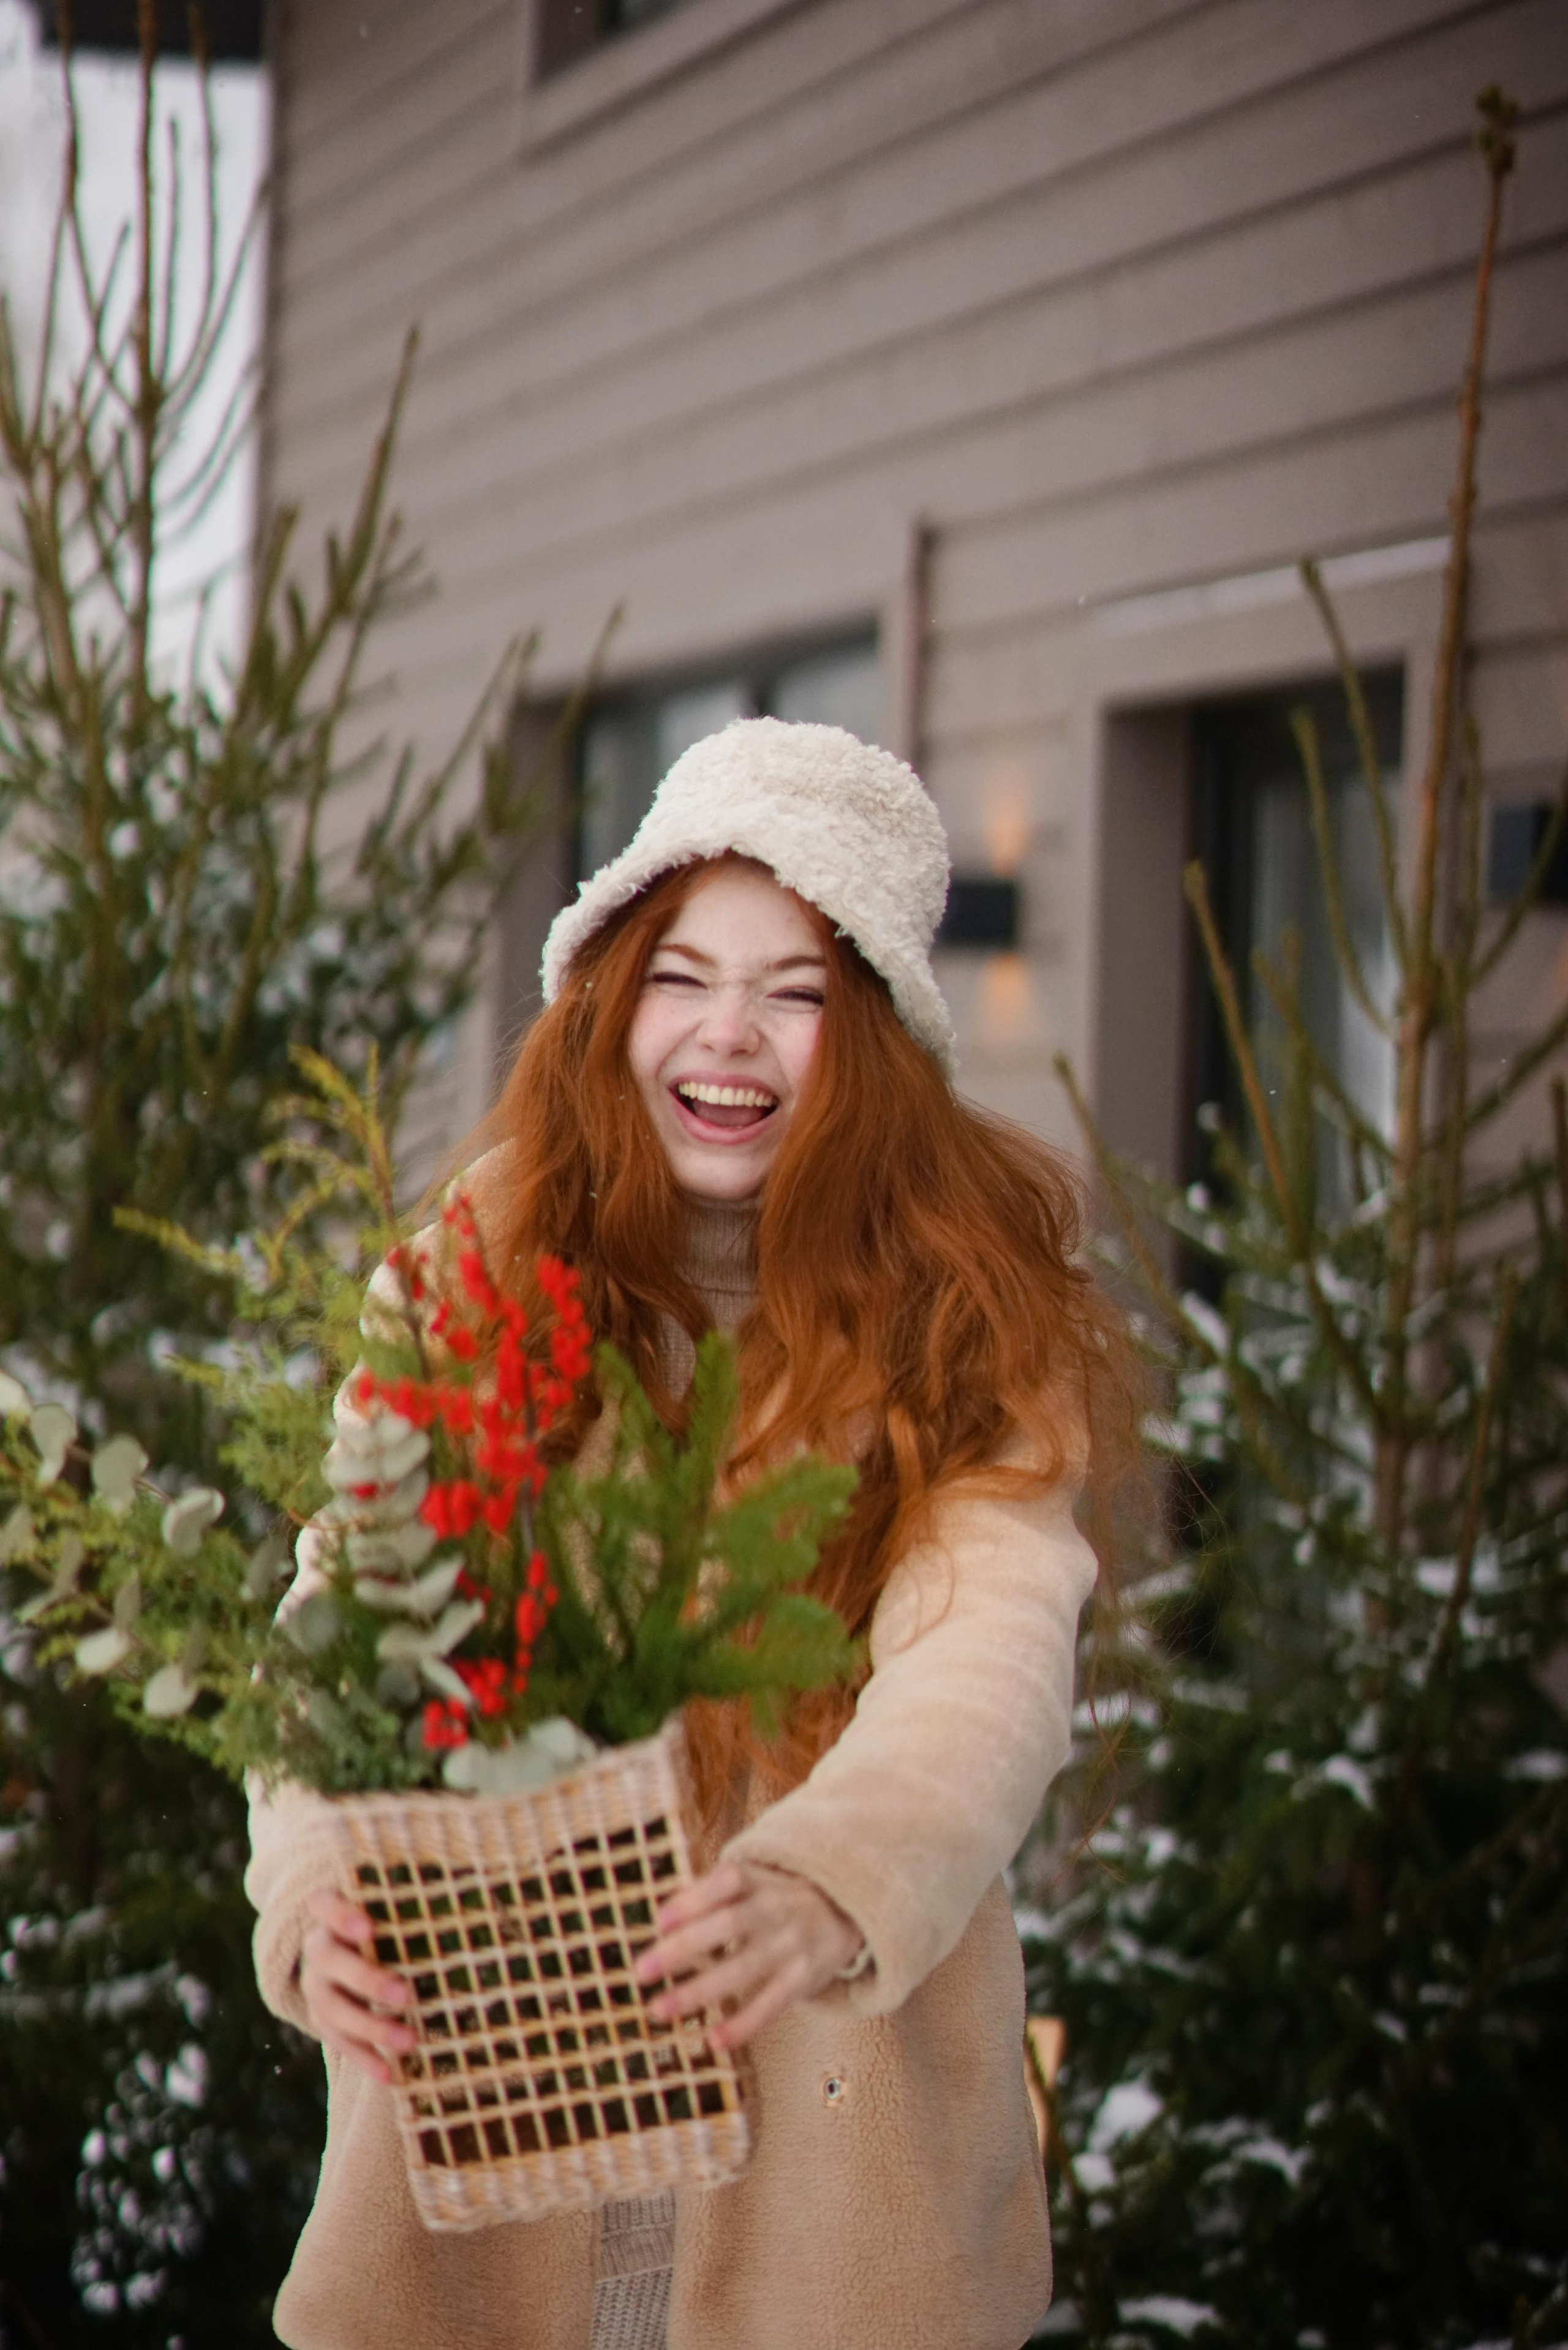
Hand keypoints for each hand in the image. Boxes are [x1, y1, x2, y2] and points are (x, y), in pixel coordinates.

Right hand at [300, 1887, 416, 2083]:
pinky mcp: (322, 2020)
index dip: (340, 1913)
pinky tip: (391, 2074)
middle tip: (406, 1995)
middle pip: (327, 1959)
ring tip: (409, 2041)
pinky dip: (365, 2059)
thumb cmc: (389, 1922)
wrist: (349, 1956)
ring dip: (371, 2027)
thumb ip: (420, 1899)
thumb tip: (477, 1890)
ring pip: (333, 2008)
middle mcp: (316, 1947)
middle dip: (366, 1978)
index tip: (368, 1927)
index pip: (322, 1902)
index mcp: (330, 1911)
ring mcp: (316, 1987)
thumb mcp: (396, 1907)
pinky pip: (339, 2042)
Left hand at [633, 1860, 863, 2050]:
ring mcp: (792, 1943)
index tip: (658, 1921)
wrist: (848, 1909)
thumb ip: (712, 1893)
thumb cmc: (779, 1895)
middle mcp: (776, 1907)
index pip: (727, 1880)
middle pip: (729, 1924)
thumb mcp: (756, 1880)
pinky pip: (772, 2003)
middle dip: (683, 1948)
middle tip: (640, 1971)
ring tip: (658, 2010)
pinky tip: (714, 2040)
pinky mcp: (805, 1977)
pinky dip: (744, 2023)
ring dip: (699, 1991)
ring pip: (744, 1968)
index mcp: (761, 1878)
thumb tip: (661, 1920)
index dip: (693, 1899)